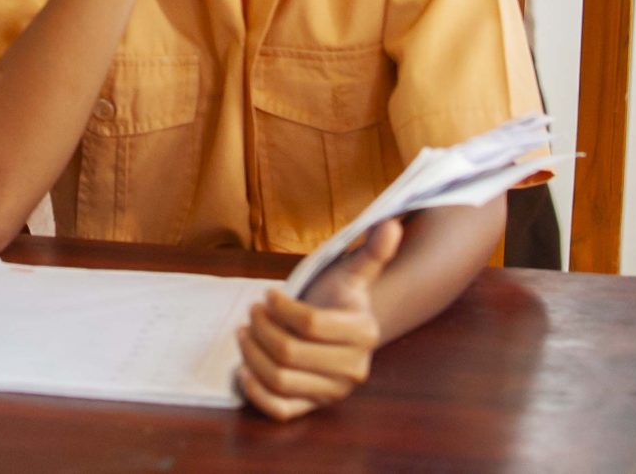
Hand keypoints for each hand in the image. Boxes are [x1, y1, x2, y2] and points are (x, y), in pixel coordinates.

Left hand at [237, 219, 400, 419]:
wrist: (339, 333)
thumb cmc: (338, 299)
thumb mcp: (352, 273)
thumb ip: (371, 252)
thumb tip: (391, 224)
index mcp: (363, 334)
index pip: (310, 323)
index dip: (280, 307)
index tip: (268, 294)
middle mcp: (352, 371)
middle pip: (289, 353)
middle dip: (261, 328)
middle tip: (252, 312)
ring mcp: (331, 393)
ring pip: (280, 380)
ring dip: (252, 354)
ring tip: (244, 333)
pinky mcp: (311, 408)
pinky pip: (279, 411)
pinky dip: (256, 392)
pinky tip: (244, 370)